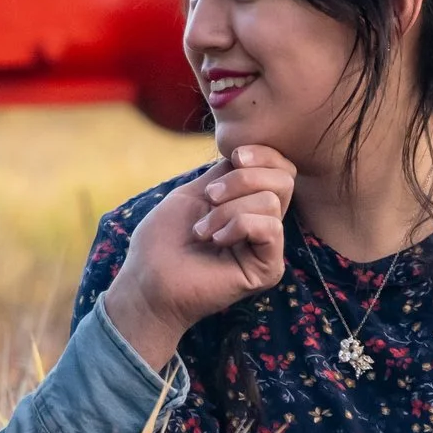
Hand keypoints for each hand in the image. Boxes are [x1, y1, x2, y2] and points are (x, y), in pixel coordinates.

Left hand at [101, 147, 294, 368]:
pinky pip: (270, 228)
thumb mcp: (195, 192)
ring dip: (227, 210)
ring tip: (202, 230)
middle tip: (209, 198)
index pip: (281, 169)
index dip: (264, 155)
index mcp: (249, 204)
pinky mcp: (268, 269)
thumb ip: (227, 173)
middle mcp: (264, 224)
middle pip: (284, 180)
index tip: (235, 156)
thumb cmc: (163, 239)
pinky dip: (238, 225)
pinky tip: (216, 240)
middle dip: (243, 178)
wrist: (148, 278)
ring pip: (271, 202)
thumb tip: (251, 155)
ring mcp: (268, 248)